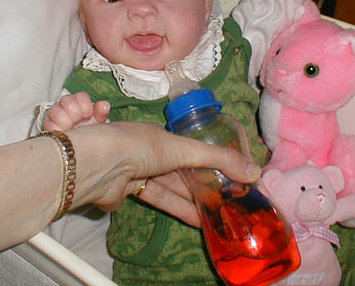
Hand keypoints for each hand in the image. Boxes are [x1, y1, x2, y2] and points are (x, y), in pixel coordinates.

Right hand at [44, 91, 109, 130]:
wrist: (77, 147)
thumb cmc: (87, 133)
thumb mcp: (97, 124)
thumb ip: (101, 113)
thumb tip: (104, 104)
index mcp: (80, 104)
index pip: (81, 96)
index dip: (85, 105)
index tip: (88, 115)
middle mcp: (66, 106)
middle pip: (67, 100)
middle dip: (75, 113)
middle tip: (78, 122)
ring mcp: (55, 115)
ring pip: (55, 110)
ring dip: (65, 121)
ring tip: (71, 129)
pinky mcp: (48, 126)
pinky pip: (49, 123)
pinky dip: (57, 128)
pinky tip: (64, 132)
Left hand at [68, 122, 260, 226]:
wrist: (99, 165)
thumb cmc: (140, 146)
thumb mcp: (184, 148)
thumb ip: (219, 159)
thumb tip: (255, 173)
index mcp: (160, 135)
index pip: (192, 149)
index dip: (213, 161)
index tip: (234, 175)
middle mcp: (150, 151)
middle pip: (183, 170)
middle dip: (206, 184)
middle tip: (230, 199)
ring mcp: (139, 171)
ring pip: (172, 186)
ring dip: (195, 199)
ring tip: (220, 214)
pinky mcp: (130, 191)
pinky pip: (160, 199)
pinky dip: (179, 208)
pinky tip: (198, 220)